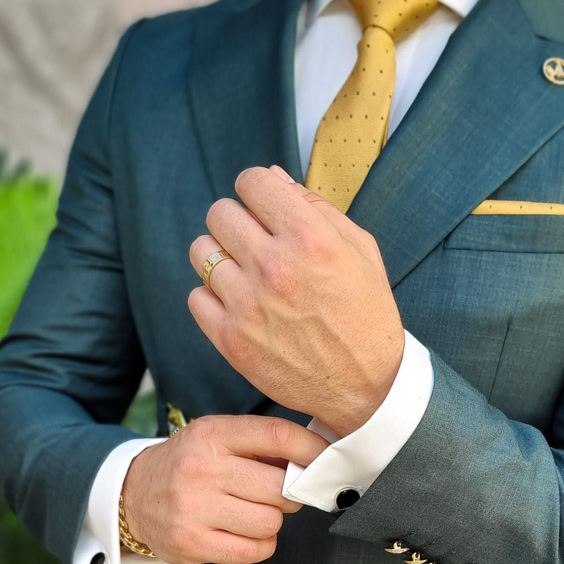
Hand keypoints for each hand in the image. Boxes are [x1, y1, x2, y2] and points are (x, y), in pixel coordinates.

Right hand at [120, 414, 327, 563]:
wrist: (132, 495)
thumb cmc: (191, 465)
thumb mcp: (218, 438)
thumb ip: (262, 444)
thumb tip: (319, 457)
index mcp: (212, 434)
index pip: (278, 436)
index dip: (313, 451)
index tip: (327, 461)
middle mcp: (201, 469)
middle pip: (280, 488)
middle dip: (290, 493)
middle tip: (278, 493)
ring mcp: (193, 508)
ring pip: (271, 522)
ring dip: (272, 521)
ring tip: (255, 513)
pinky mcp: (191, 543)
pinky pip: (255, 550)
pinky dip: (260, 544)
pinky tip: (245, 532)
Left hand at [186, 165, 404, 437]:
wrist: (367, 387)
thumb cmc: (367, 315)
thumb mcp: (360, 250)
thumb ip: (315, 207)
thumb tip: (271, 177)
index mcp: (310, 238)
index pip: (251, 181)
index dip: (257, 192)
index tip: (264, 209)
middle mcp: (275, 268)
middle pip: (220, 213)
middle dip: (238, 222)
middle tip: (256, 244)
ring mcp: (248, 306)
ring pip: (201, 252)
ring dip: (220, 258)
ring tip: (246, 275)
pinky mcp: (232, 340)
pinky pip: (196, 297)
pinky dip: (213, 298)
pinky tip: (239, 305)